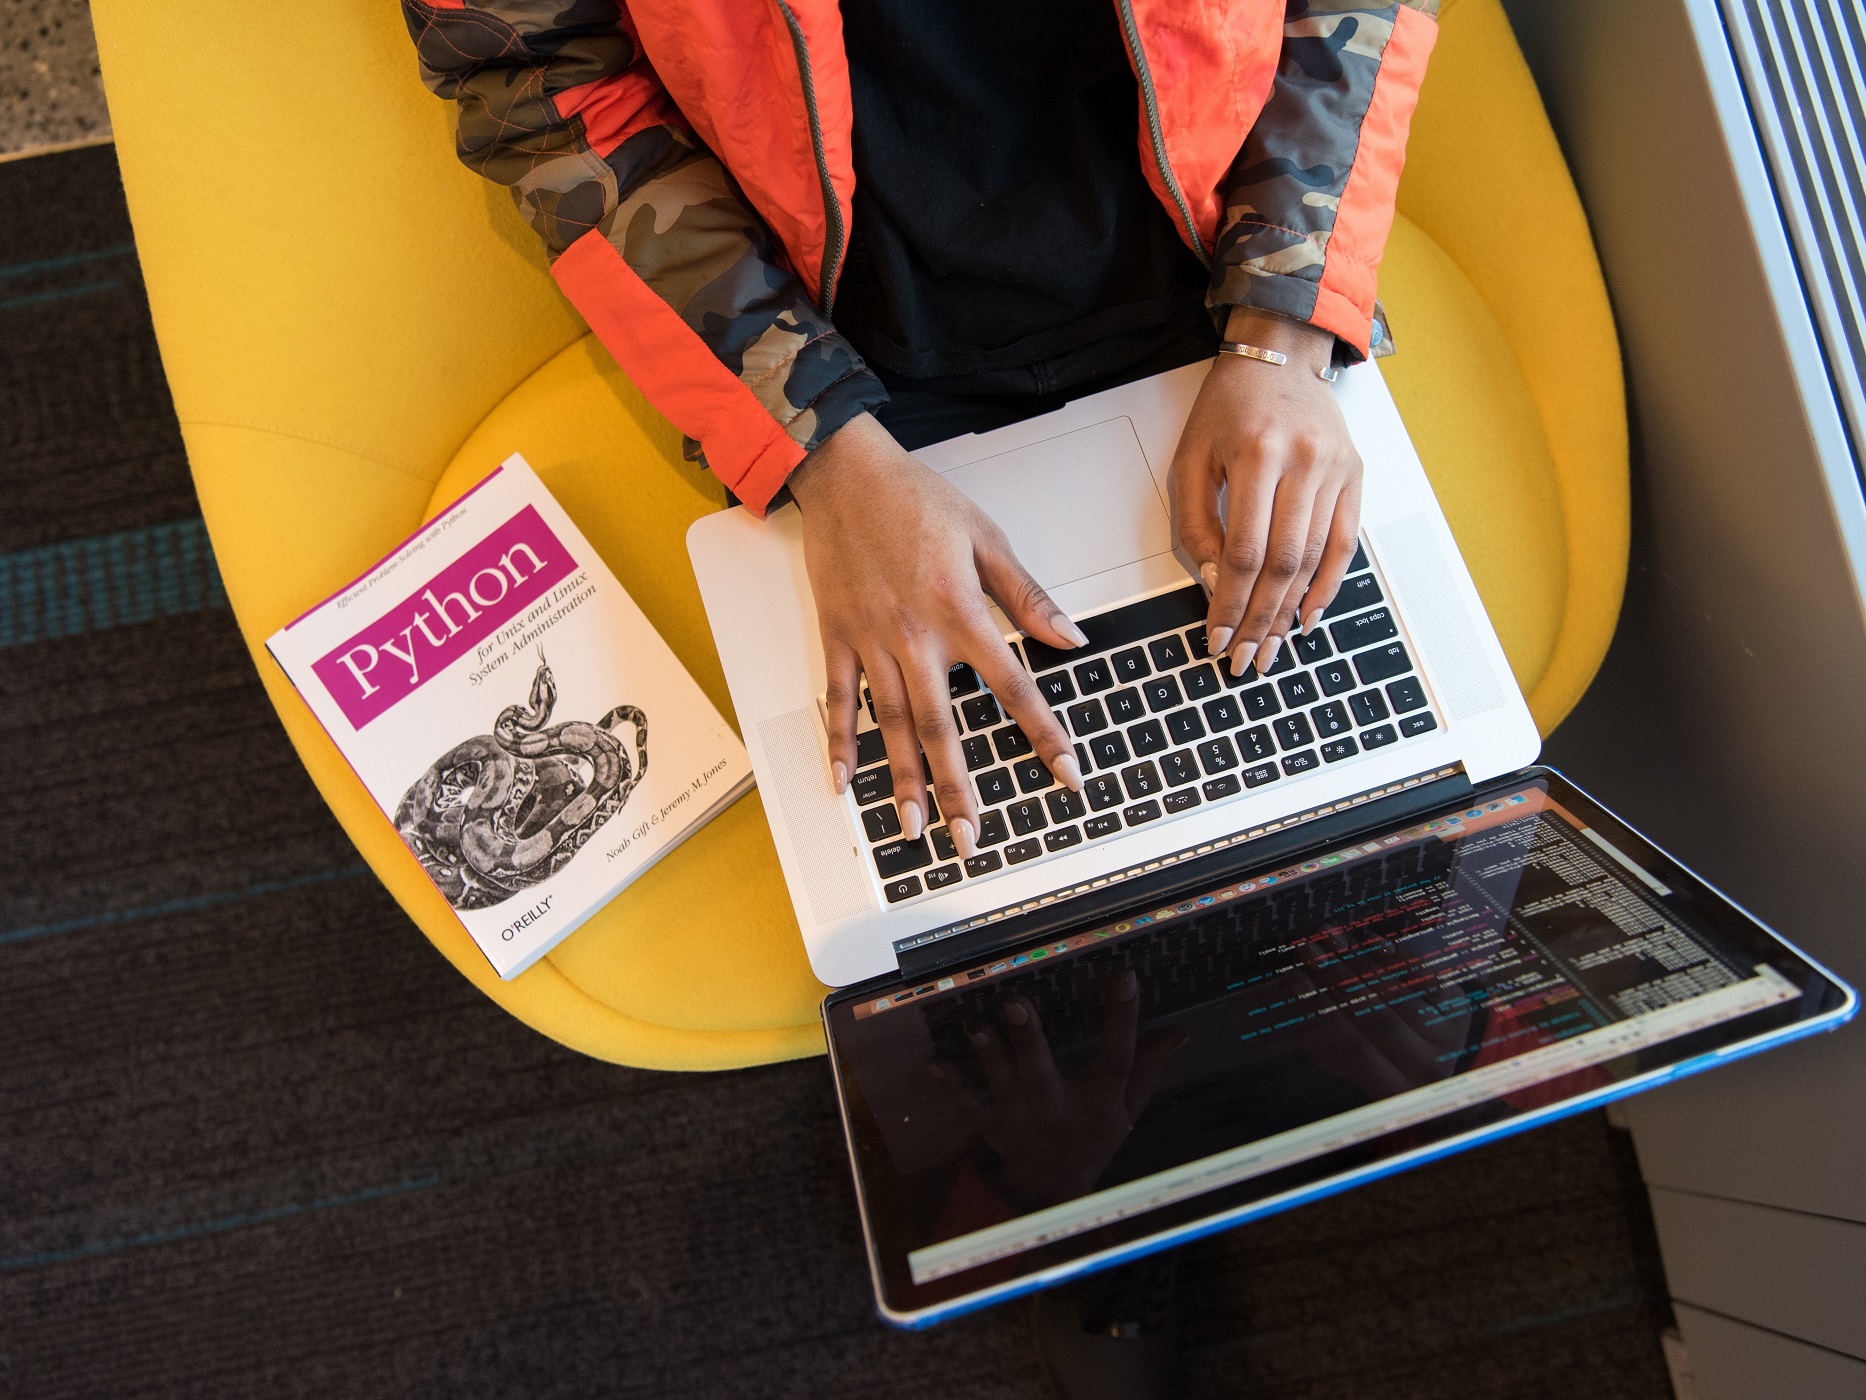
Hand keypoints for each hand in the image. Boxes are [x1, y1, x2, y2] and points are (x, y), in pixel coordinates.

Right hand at [789, 414, 1085, 856]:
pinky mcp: (836, 637)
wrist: (844, 472)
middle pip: (943, 727)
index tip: (1065, 772)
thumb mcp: (987, 537)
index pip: (1012, 686)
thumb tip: (1069, 638)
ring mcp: (870, 641)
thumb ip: (1027, 595)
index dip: (1043, 733)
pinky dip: (841, 743)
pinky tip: (847, 783)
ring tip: (915, 828)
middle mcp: (914, 636)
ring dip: (903, 780)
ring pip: (893, 724)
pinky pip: (838, 700)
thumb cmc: (915, 499)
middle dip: (959, 789)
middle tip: (972, 838)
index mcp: (959, 610)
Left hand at [928, 973, 1185, 1207]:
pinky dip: (953, 1086)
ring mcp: (1022, 1119)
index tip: (1126, 977)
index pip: (1117, 1057)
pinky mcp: (994, 1127)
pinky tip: (934, 1064)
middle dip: (1030, 1040)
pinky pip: (971, 1106)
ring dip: (989, 1057)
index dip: (1122, 1019)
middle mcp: (1058, 1110)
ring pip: (1004, 1085)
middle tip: (1017, 1003)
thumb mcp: (1128, 1110)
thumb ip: (1148, 1068)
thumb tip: (1179, 1030)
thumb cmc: (1094, 1138)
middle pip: (1043, 1074)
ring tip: (977, 1027)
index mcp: (1099, 1103)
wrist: (1054, 1193)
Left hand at [1171, 307, 1362, 678]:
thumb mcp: (1190, 459)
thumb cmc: (1228, 407)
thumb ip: (1196, 524)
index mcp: (1257, 455)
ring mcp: (1336, 470)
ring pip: (1314, 560)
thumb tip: (1213, 583)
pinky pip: (1344, 545)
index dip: (1230, 602)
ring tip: (1272, 646)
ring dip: (1291, 612)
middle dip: (1261, 619)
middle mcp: (1304, 463)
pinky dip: (1328, 586)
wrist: (1280, 356)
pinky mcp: (1354, 476)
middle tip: (1246, 658)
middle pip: (1284, 564)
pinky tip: (1308, 615)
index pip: (1244, 551)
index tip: (1218, 636)